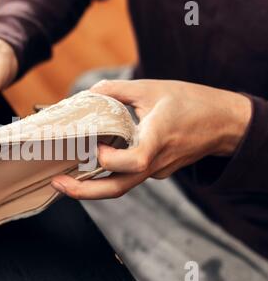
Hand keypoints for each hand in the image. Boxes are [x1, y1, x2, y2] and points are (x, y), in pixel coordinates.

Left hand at [51, 79, 250, 199]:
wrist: (223, 123)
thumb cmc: (190, 102)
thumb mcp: (151, 88)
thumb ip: (115, 90)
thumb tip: (85, 93)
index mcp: (159, 138)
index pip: (135, 161)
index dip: (110, 159)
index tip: (95, 147)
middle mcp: (157, 162)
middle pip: (119, 188)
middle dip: (85, 192)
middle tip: (57, 184)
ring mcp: (157, 171)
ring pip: (122, 186)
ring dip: (91, 187)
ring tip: (63, 179)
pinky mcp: (156, 171)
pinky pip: (128, 176)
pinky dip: (107, 174)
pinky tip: (89, 164)